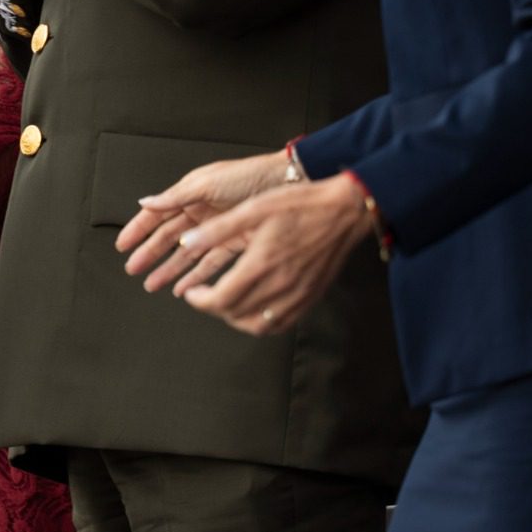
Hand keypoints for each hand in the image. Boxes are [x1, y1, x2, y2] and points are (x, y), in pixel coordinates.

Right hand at [117, 151, 287, 291]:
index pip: (156, 214)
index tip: (123, 245)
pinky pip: (210, 262)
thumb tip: (146, 202)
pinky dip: (196, 275)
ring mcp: (217, 228)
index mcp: (191, 194)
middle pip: (168, 237)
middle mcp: (201, 211)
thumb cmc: (250, 176)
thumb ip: (175, 197)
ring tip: (154, 284)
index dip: (138, 230)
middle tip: (134, 270)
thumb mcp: (208, 183)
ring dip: (170, 269)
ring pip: (186, 253)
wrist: (289, 182)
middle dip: (150, 254)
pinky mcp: (234, 241)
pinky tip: (185, 286)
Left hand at [168, 174, 376, 334]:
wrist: (344, 211)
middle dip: (212, 308)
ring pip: (256, 326)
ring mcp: (297, 296)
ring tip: (226, 302)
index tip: (191, 293)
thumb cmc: (300, 205)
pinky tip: (253, 309)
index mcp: (261, 264)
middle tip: (204, 295)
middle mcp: (279, 286)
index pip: (220, 300)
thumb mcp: (253, 209)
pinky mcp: (310, 298)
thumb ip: (217, 230)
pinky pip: (280, 325)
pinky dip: (260, 323)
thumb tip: (187, 242)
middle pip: (235, 314)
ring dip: (234, 319)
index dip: (199, 301)